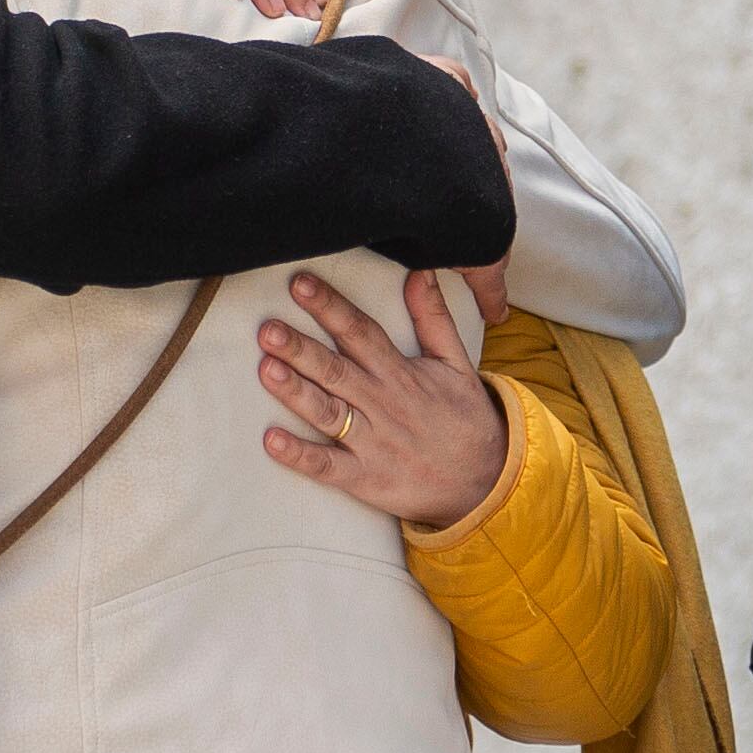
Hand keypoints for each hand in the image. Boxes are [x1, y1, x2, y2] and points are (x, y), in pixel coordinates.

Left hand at [258, 269, 508, 526]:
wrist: (485, 480)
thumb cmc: (466, 418)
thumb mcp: (456, 363)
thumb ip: (433, 317)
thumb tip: (420, 271)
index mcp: (400, 373)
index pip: (360, 332)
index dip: (330, 307)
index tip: (300, 284)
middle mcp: (382, 404)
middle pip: (336, 369)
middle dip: (301, 348)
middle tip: (268, 328)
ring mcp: (372, 442)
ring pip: (327, 412)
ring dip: (296, 391)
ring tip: (267, 369)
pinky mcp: (365, 477)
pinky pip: (328, 466)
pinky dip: (300, 455)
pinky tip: (272, 440)